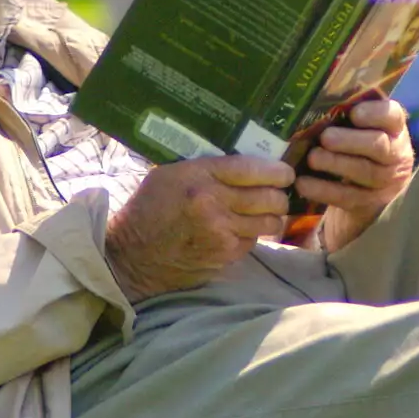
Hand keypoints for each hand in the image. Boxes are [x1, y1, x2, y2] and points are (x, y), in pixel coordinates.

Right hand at [106, 155, 294, 301]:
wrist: (133, 255)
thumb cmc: (150, 208)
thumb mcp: (171, 174)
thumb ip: (207, 167)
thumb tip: (247, 163)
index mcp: (199, 176)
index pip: (252, 169)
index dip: (277, 171)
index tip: (285, 173)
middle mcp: (213, 203)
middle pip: (269, 197)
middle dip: (280, 195)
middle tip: (278, 193)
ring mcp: (221, 232)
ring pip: (269, 222)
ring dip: (271, 217)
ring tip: (264, 212)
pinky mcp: (224, 255)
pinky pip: (254, 240)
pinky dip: (253, 234)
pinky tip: (240, 230)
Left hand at [295, 96, 413, 251]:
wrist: (366, 191)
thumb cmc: (356, 147)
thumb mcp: (357, 130)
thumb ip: (344, 116)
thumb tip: (314, 102)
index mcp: (393, 129)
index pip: (392, 115)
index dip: (375, 114)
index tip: (354, 113)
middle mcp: (395, 154)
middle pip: (379, 146)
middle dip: (350, 141)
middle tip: (325, 138)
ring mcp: (386, 182)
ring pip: (365, 172)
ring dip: (336, 164)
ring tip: (313, 158)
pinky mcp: (370, 204)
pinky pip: (348, 197)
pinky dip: (324, 190)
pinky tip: (303, 184)